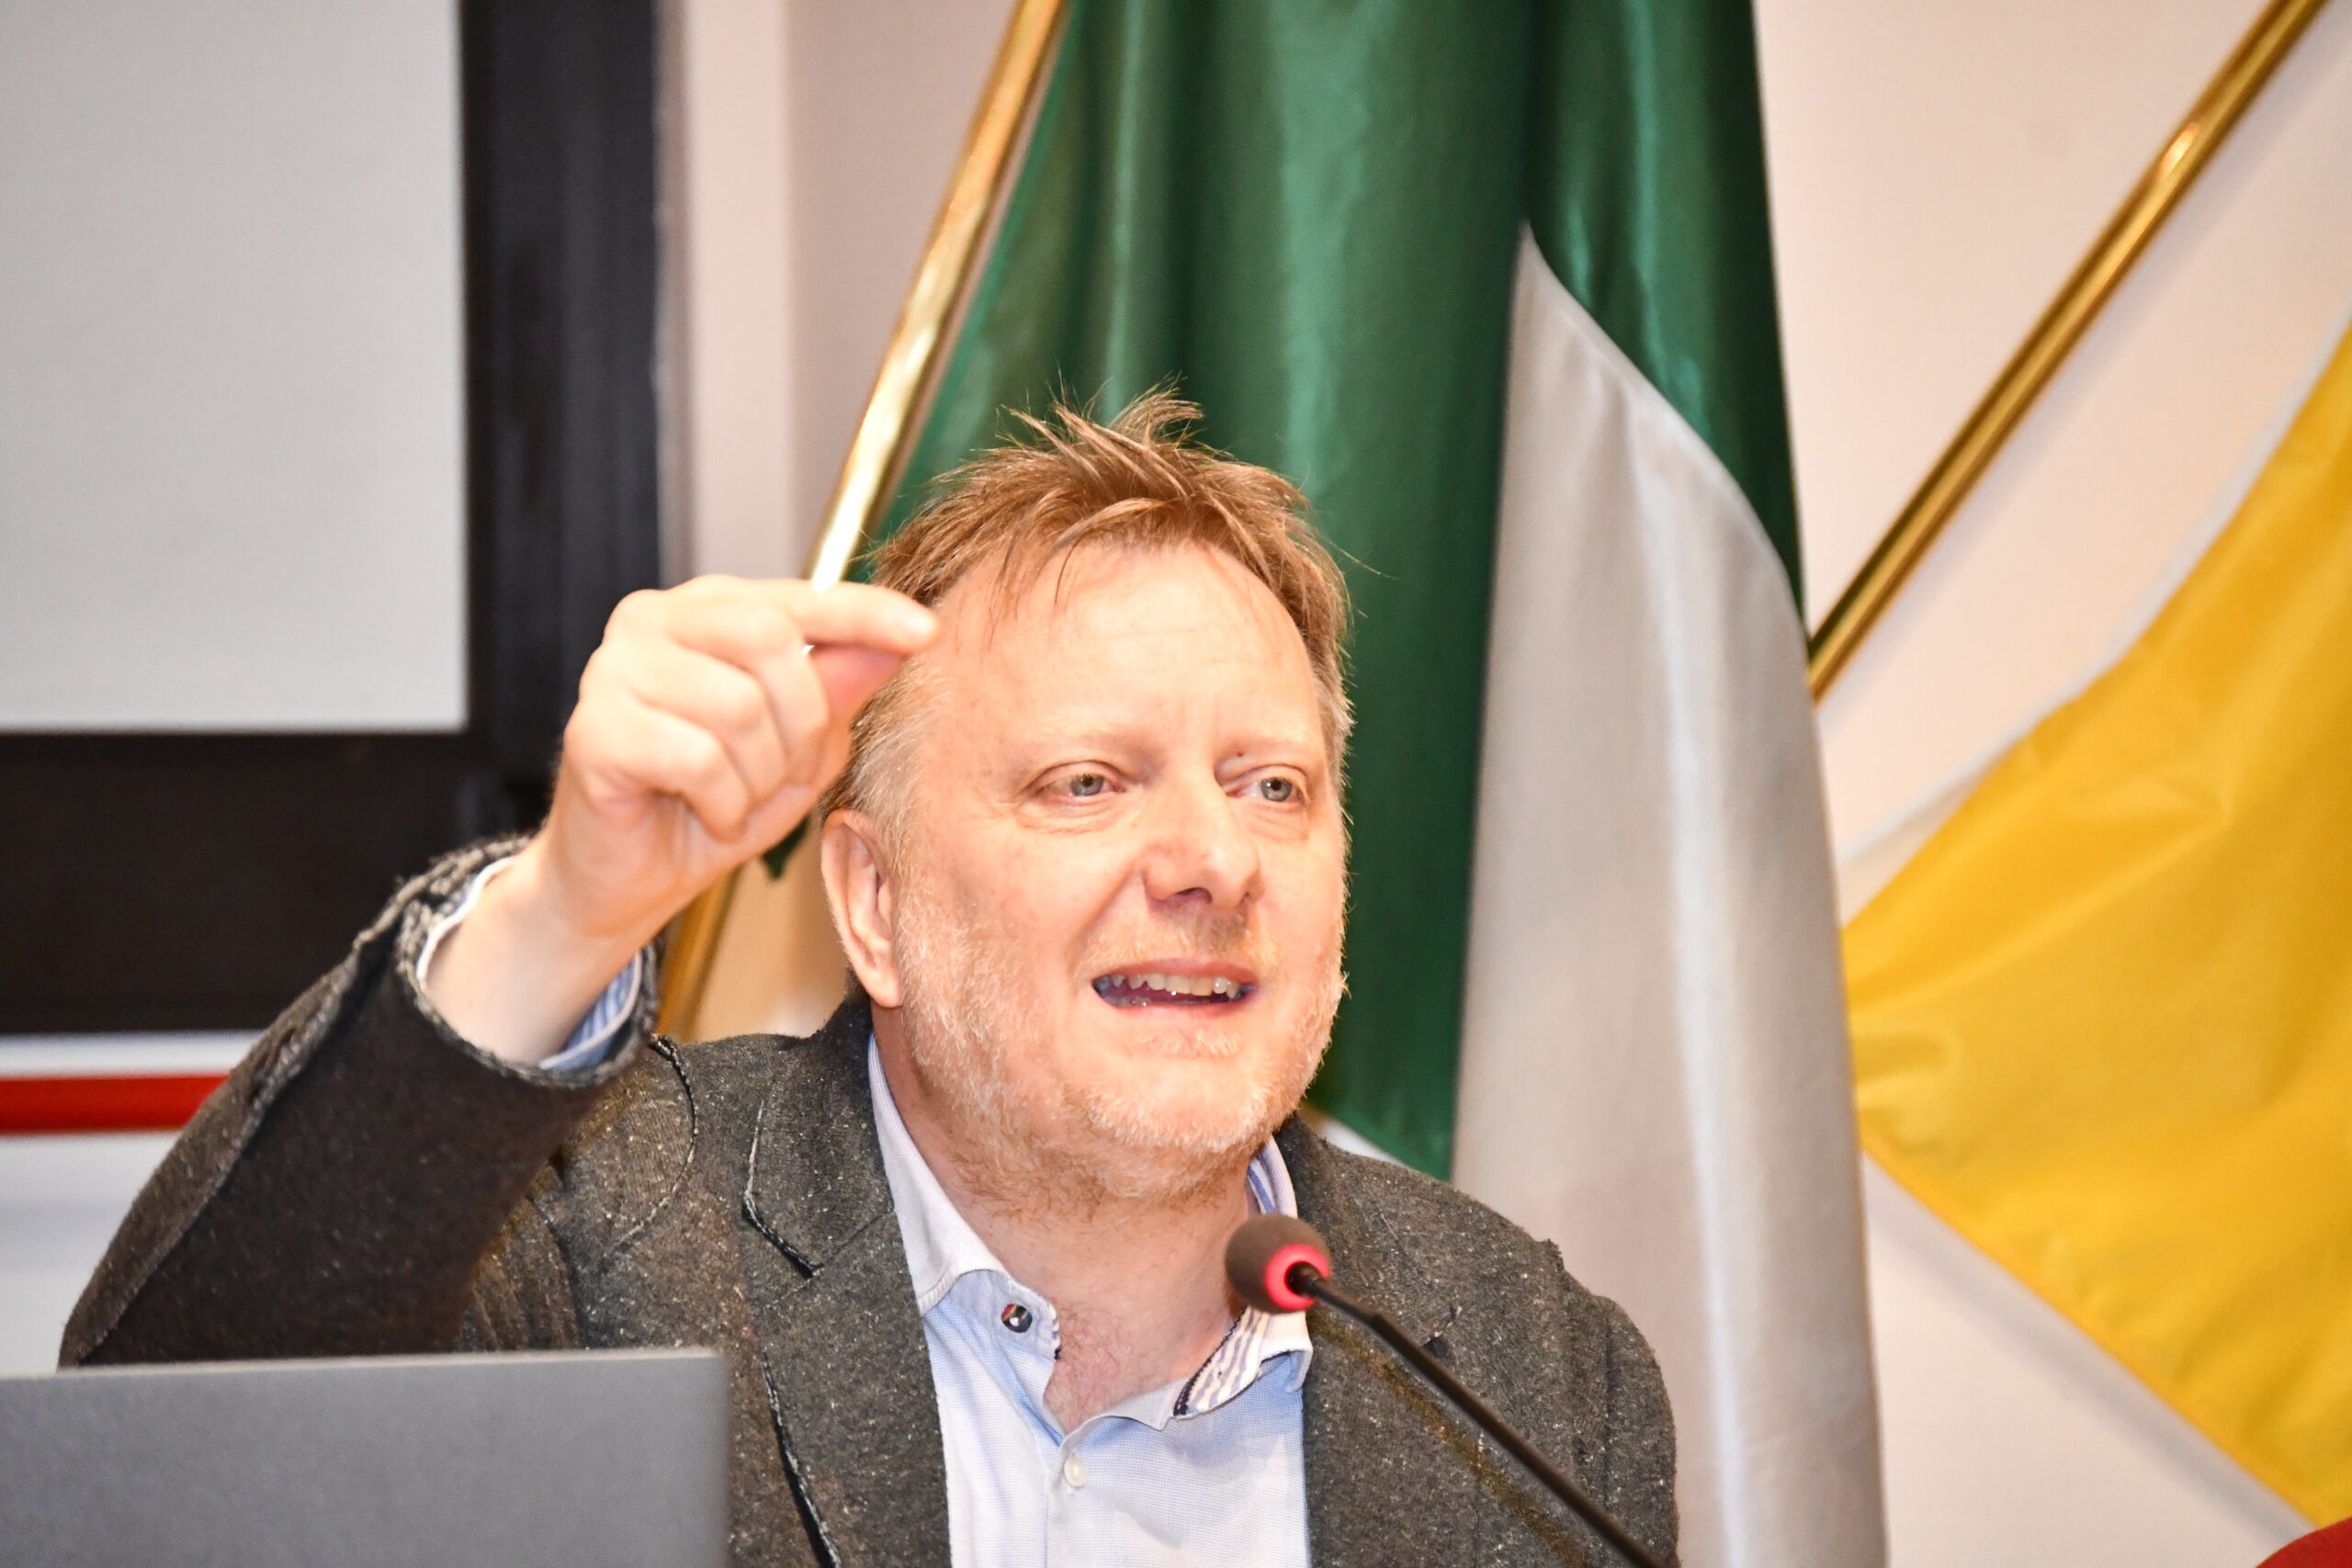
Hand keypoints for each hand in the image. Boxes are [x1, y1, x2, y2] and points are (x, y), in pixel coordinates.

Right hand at [426, 576, 936, 1062]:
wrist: (627, 881)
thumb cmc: (712, 803)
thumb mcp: (800, 749)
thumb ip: (838, 690)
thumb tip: (894, 640)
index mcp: (708, 610)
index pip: (800, 595)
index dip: (866, 613)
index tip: (926, 631)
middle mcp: (653, 620)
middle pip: (769, 640)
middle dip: (801, 721)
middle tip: (784, 773)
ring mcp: (614, 669)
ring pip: (737, 705)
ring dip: (759, 774)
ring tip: (736, 798)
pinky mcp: (593, 728)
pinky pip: (698, 757)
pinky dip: (722, 802)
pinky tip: (702, 814)